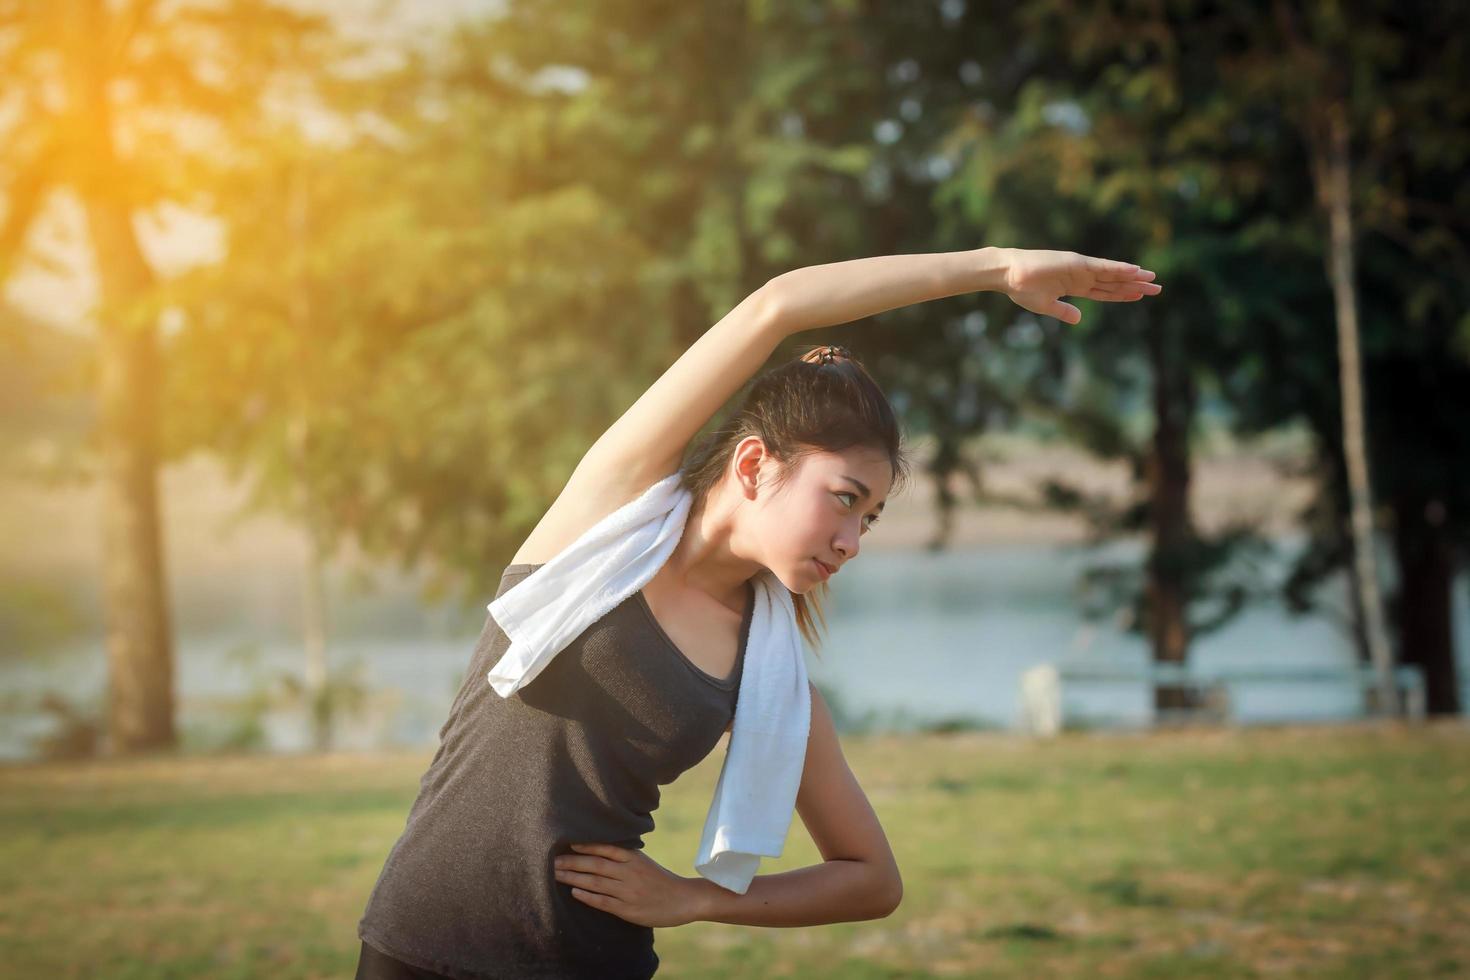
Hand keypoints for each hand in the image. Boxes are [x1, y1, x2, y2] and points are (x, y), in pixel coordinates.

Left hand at [553, 842, 703, 927]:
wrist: (683, 899)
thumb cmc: (660, 879)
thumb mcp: (644, 861)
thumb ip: (624, 856)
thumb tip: (597, 849)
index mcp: (634, 858)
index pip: (606, 848)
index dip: (586, 845)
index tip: (569, 844)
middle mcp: (630, 872)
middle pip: (596, 865)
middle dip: (572, 863)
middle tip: (553, 861)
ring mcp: (628, 891)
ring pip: (596, 883)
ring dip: (574, 879)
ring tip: (557, 875)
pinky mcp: (628, 909)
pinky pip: (603, 902)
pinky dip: (587, 897)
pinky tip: (574, 892)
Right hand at [999, 248, 1160, 324]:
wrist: (1009, 275)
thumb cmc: (1022, 289)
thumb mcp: (1046, 306)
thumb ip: (1064, 312)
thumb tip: (1079, 319)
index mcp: (1075, 287)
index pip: (1105, 292)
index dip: (1123, 294)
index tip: (1140, 296)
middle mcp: (1082, 276)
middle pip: (1114, 282)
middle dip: (1135, 285)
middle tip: (1157, 289)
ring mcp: (1081, 269)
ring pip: (1113, 274)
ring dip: (1133, 277)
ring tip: (1152, 279)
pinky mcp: (1077, 263)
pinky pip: (1103, 267)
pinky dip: (1119, 268)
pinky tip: (1135, 270)